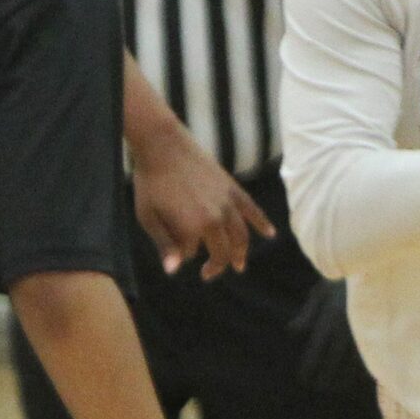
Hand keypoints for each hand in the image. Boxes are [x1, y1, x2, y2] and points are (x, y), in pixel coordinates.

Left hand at [133, 122, 274, 278]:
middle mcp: (215, 218)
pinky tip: (270, 234)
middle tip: (208, 274)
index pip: (192, 253)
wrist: (163, 144)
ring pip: (241, 236)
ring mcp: (227, 202)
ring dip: (241, 253)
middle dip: (216, 264)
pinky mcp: (232, 188)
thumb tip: (174, 271)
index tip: (174, 247)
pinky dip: (262, 223)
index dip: (182, 253)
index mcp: (193, 227)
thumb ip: (164, 245)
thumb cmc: (151, 182)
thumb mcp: (149, 217)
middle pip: (222, 250)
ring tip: (239, 265)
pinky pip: (252, 210)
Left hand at [289, 278, 362, 392]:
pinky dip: (361, 370)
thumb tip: (292, 331)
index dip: (309, 368)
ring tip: (335, 387)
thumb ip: (306, 314)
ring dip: (343, 379)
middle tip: (318, 388)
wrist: (372, 269)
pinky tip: (356, 377)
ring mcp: (361, 335)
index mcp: (328, 321)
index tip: (304, 378)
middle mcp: (344, 331)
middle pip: (332, 363)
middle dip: (324, 378)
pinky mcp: (376, 335)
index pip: (315, 352)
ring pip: (351, 365)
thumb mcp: (320, 292)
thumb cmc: (341, 280)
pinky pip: (368, 357)